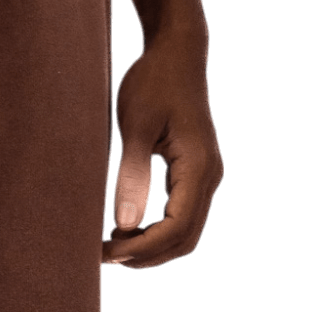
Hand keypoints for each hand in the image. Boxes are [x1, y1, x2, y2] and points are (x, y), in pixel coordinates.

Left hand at [103, 35, 222, 266]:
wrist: (175, 56)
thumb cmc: (152, 83)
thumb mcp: (135, 126)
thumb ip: (132, 175)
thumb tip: (124, 225)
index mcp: (198, 167)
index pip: (175, 228)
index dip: (140, 248)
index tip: (104, 252)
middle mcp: (210, 177)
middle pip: (184, 239)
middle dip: (145, 255)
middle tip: (102, 255)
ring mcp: (206, 178)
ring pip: (185, 234)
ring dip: (151, 248)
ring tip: (111, 247)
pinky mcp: (195, 175)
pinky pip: (181, 218)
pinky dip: (156, 233)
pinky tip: (125, 230)